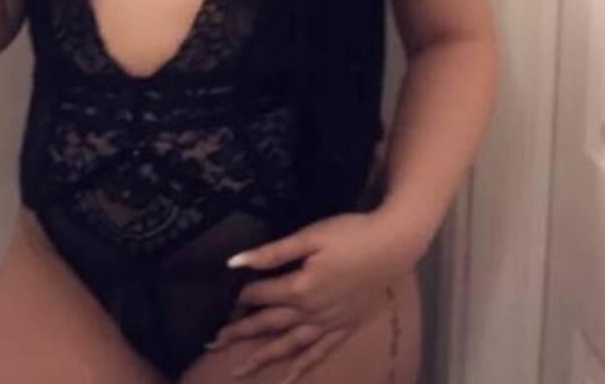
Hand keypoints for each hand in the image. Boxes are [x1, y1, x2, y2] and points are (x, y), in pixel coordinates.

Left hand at [206, 211, 411, 383]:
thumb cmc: (349, 234)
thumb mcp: (309, 236)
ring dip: (262, 358)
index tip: (225, 297)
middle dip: (239, 333)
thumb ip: (272, 253)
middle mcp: (311, 313)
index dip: (241, 295)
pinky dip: (301, 368)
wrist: (392, 246)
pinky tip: (288, 379)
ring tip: (238, 371)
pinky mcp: (343, 328)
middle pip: (268, 325)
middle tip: (213, 343)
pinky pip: (319, 354)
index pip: (261, 295)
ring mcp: (328, 324)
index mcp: (300, 288)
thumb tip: (235, 262)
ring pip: (289, 346)